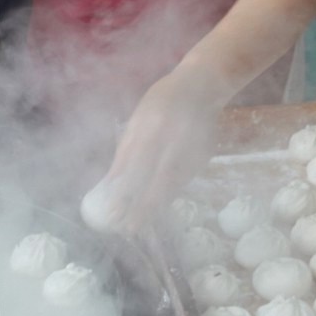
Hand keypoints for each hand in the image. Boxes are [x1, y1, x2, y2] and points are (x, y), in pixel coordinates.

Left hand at [84, 67, 230, 234]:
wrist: (202, 86)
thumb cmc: (162, 101)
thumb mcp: (138, 120)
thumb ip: (126, 151)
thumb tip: (111, 185)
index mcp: (153, 126)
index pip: (136, 167)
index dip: (125, 191)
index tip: (112, 212)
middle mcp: (174, 139)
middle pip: (157, 181)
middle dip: (141, 207)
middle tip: (127, 228)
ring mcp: (192, 148)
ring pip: (171, 185)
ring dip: (154, 206)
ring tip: (138, 225)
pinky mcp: (203, 156)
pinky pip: (182, 181)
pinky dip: (168, 196)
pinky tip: (156, 209)